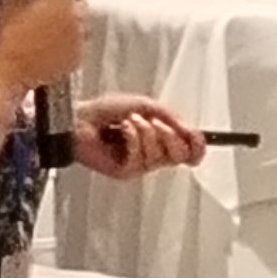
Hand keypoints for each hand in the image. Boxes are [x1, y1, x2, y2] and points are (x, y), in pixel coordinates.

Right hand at [0, 0, 84, 95]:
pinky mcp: (78, 58)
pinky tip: (52, 52)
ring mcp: (80, 38)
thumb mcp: (9, 1)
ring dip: (70, 31)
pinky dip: (69, 49)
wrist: (7, 68)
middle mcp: (77, 16)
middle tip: (51, 18)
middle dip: (68, 12)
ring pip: (81, 29)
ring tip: (51, 37)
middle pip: (80, 8)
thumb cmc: (7, 34)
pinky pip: (77, 49)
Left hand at [69, 94, 205, 177]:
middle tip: (157, 123)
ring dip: (146, 133)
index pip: (186, 150)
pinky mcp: (124, 172)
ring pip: (160, 156)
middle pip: (179, 155)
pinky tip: (120, 131)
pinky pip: (140, 158)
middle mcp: (151, 154)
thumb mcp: (145, 106)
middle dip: (170, 136)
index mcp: (159, 139)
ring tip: (129, 122)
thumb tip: (193, 132)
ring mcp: (138, 165)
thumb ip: (171, 118)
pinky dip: (132, 139)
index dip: (196, 146)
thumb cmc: (106, 110)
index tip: (198, 140)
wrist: (78, 119)